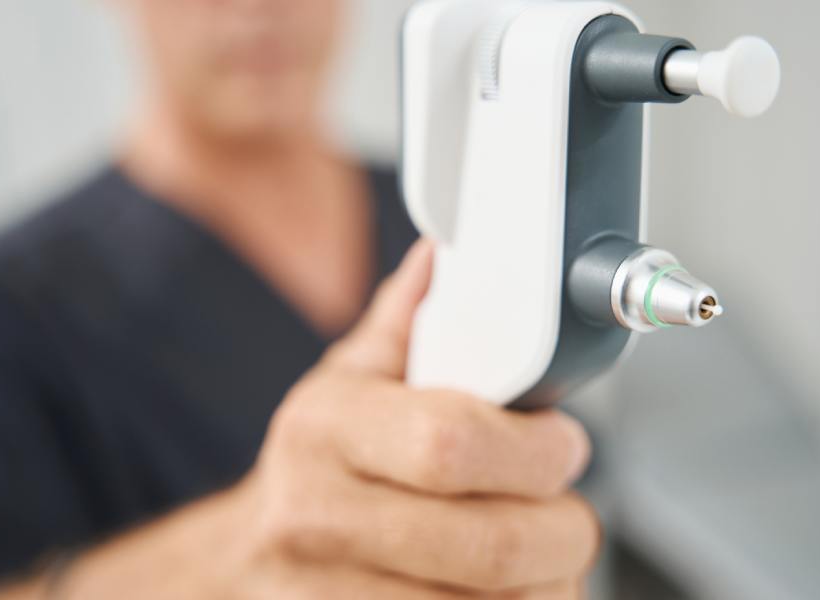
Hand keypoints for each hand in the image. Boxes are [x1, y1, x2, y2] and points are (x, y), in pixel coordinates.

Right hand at [234, 239, 600, 598]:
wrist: (250, 560)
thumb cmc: (318, 464)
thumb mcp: (349, 379)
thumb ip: (408, 319)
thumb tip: (448, 252)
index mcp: (325, 429)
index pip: (450, 444)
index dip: (535, 451)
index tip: (564, 447)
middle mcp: (319, 517)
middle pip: (491, 545)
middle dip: (564, 532)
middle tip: (570, 517)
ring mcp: (329, 597)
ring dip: (549, 588)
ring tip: (542, 561)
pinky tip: (509, 595)